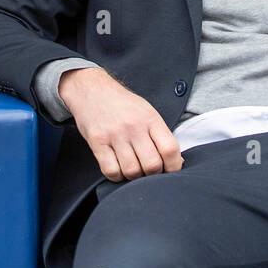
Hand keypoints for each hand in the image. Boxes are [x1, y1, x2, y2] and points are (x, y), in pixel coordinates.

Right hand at [60, 68, 183, 181]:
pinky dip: (116, 176)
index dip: (174, 166)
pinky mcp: (97, 142)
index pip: (170, 149)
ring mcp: (115, 135)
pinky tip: (117, 168)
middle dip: (153, 175)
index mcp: (151, 118)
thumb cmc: (122, 104)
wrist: (91, 90)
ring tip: (133, 169)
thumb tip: (176, 162)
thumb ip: (160, 134)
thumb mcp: (146, 111)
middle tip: (149, 172)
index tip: (171, 170)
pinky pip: (111, 171)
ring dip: (134, 177)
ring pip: (132, 171)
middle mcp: (134, 126)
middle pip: (152, 165)